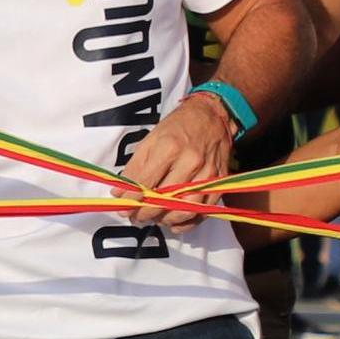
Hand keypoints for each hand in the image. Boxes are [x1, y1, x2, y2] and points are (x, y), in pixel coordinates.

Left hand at [115, 90, 241, 229]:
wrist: (212, 115)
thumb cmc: (178, 126)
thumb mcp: (151, 139)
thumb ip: (134, 167)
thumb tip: (120, 192)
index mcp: (170, 147)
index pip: (146, 182)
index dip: (131, 199)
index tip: (123, 207)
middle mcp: (191, 161)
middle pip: (165, 199)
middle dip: (145, 213)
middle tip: (135, 216)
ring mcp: (207, 174)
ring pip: (184, 210)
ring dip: (165, 220)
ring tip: (153, 218)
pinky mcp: (219, 183)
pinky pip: (202, 211)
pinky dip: (186, 222)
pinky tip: (172, 221)